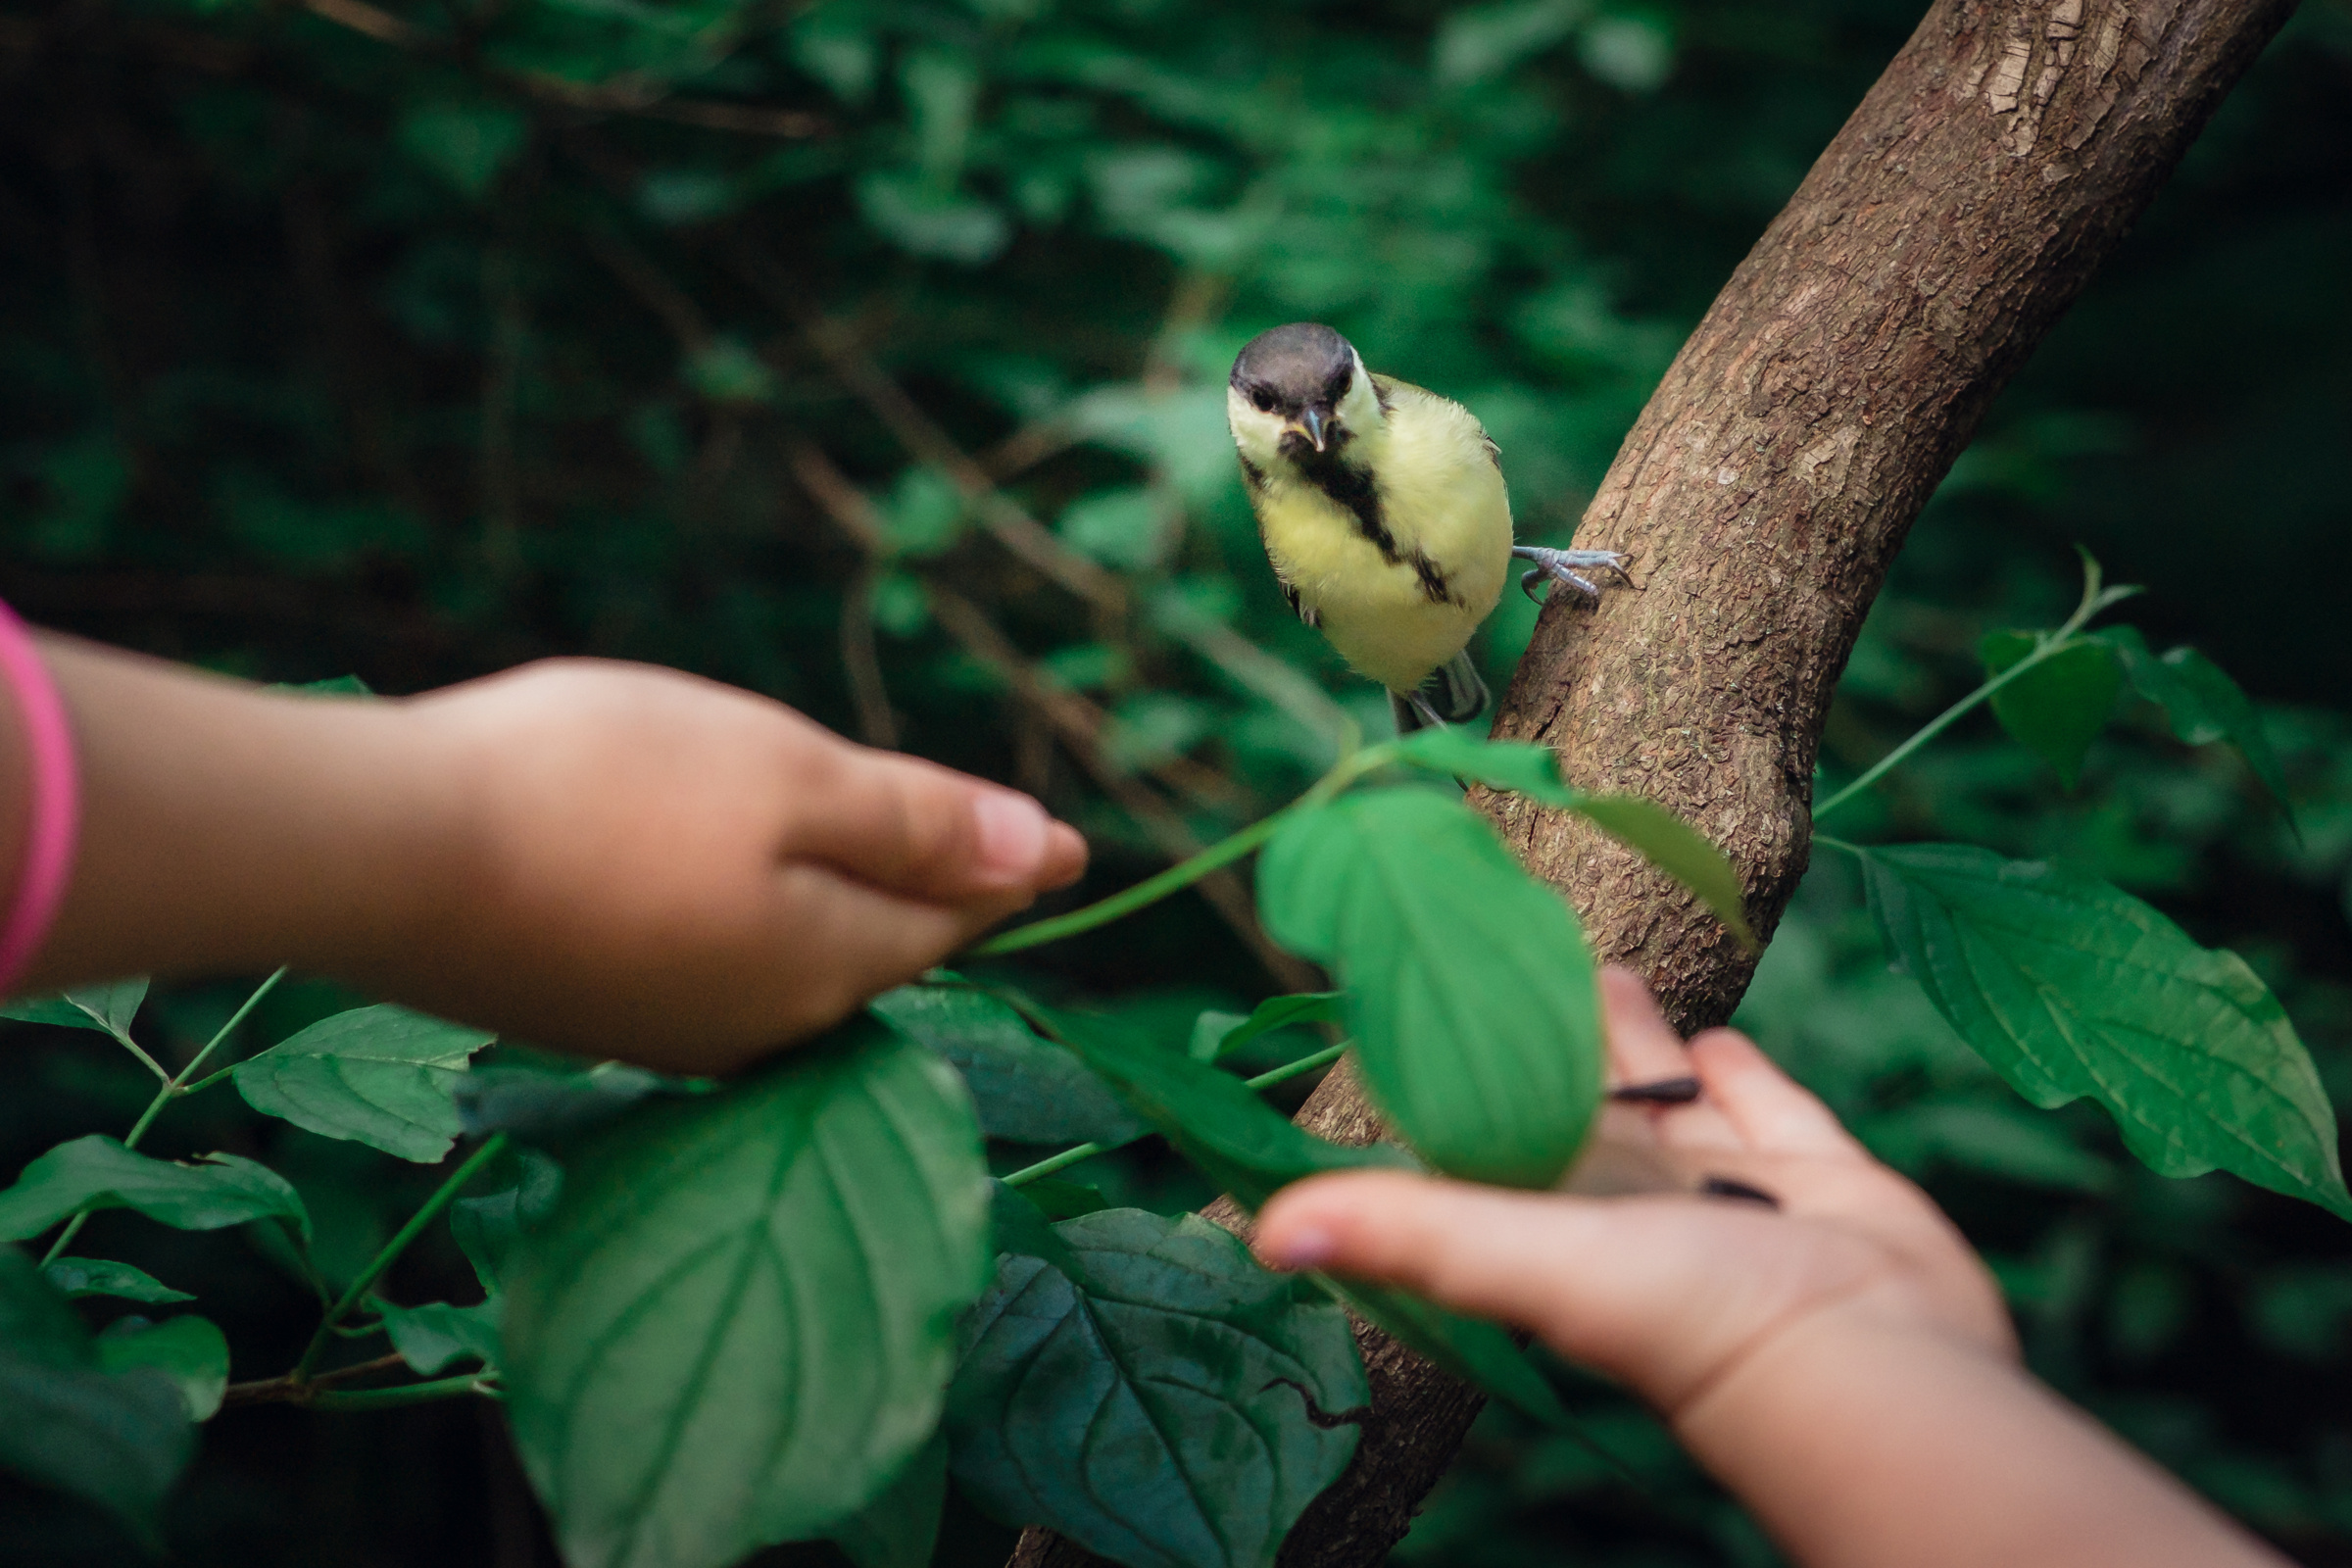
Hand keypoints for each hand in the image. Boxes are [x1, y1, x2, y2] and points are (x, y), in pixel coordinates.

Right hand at [387, 660, 1085, 1071]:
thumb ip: (921, 825)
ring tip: (847, 851)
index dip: (1005, 866)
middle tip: (974, 846)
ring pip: (779, 955)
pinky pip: (697, 959)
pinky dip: (728, 910)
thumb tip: (1052, 856)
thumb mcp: (790, 779)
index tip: (1064, 846)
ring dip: (816, 898)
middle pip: (867, 947)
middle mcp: (755, 1032)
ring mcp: (660, 1033)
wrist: (377, 849)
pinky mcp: (579, 1011)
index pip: (951, 920)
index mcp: (827, 973)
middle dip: (914, 889)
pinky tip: (707, 874)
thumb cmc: (601, 790)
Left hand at [1253, 967, 2013, 1420]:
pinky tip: (1716, 1033)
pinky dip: (1738, 1071)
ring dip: (1632, 1037)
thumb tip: (1263, 1234)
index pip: (1489, 1127)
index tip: (1423, 992)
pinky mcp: (1821, 1178)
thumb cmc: (1694, 1323)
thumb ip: (1414, 1233)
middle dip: (1543, 1032)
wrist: (1875, 1371)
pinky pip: (1770, 1109)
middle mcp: (1636, 1200)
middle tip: (1511, 945)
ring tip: (1598, 967)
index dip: (1457, 1068)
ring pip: (1667, 1093)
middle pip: (1574, 1096)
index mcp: (1561, 1213)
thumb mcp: (1534, 1261)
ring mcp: (1731, 1190)